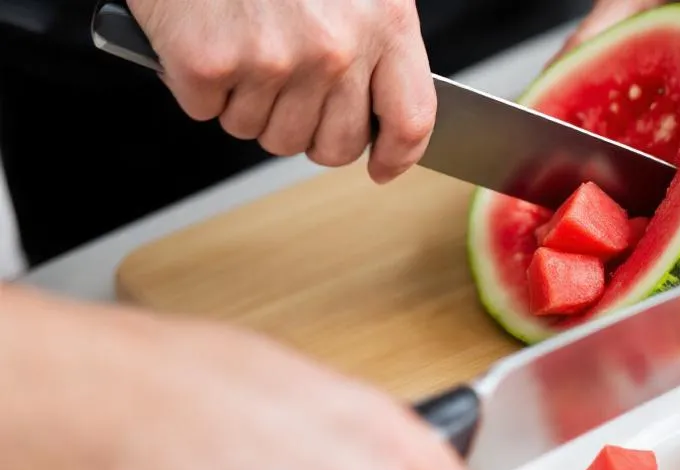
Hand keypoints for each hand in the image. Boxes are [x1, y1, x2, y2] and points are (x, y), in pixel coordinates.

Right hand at [128, 0, 435, 182]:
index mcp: (384, 23)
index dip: (398, 156)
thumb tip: (374, 112)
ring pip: (266, 134)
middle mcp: (335, 49)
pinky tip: (206, 39)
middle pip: (333, 145)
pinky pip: (209, 112)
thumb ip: (372, 39)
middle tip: (286, 92)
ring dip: (250, 106)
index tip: (382, 167)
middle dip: (308, 131)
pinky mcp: (211, 65)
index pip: (410, 120)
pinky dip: (200, 86)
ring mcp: (273, 61)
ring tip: (243, 46)